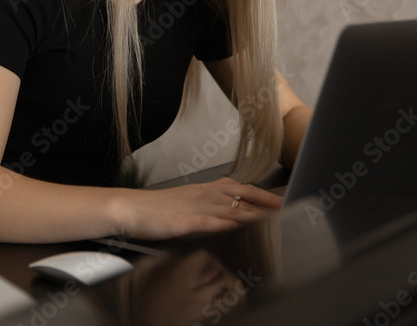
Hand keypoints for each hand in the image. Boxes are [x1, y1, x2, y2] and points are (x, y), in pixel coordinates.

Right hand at [116, 177, 282, 239]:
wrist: (130, 208)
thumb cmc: (159, 208)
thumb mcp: (190, 201)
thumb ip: (212, 205)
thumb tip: (233, 211)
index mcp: (207, 190)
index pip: (242, 189)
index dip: (263, 195)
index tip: (281, 201)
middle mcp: (204, 196)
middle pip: (241, 199)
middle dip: (265, 205)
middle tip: (285, 211)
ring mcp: (193, 208)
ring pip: (228, 210)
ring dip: (250, 215)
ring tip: (271, 221)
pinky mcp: (181, 222)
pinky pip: (204, 222)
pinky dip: (220, 224)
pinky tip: (233, 227)